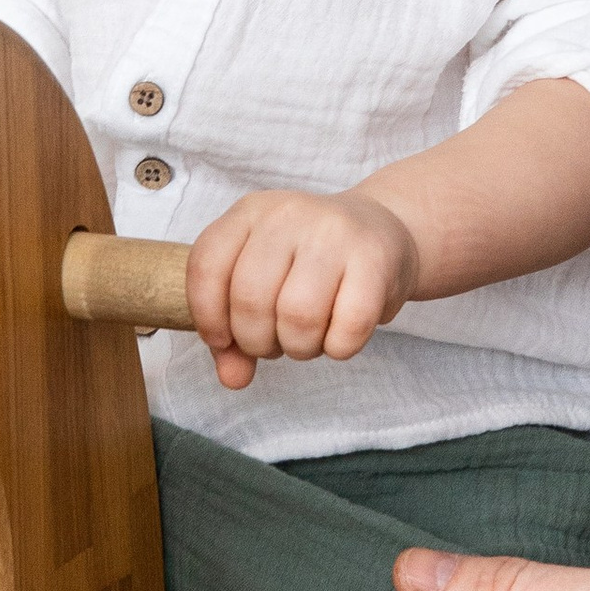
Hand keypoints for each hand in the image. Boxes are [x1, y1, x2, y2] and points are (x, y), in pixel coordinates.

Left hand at [184, 187, 422, 389]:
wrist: (383, 232)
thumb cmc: (311, 265)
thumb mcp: (263, 281)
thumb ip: (234, 332)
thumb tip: (233, 379)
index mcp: (250, 212)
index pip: (207, 266)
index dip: (208, 316)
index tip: (225, 339)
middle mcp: (289, 214)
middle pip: (251, 299)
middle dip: (257, 342)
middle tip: (276, 342)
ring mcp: (335, 232)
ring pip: (298, 316)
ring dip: (299, 348)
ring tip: (308, 339)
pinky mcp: (375, 259)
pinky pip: (348, 327)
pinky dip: (339, 348)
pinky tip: (340, 337)